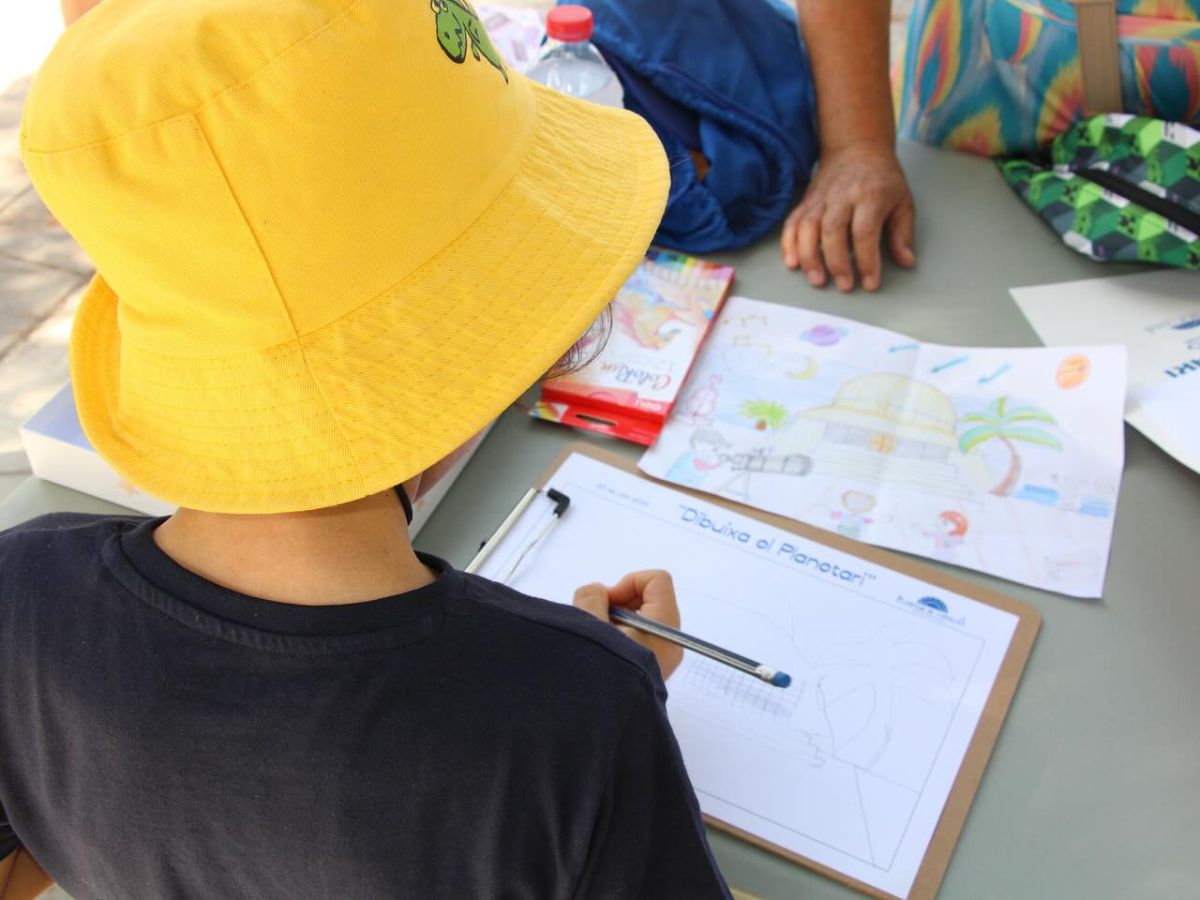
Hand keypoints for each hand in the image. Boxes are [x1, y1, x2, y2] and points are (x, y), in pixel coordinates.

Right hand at [573, 570, 683, 679]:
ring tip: (596, 643)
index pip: (657, 581)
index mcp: (663, 628)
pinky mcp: (651, 671)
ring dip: (614, 621)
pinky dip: (618, 637)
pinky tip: (601, 655)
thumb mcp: (588, 625)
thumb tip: (597, 592)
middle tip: (594, 623)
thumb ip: (591, 597)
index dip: (627, 583)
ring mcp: (663, 658)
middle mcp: (670, 642)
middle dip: (617, 603)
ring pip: (641, 619)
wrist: (596, 724)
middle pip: (649, 599)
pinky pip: (638, 638)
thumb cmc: (599, 676)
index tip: (605, 604)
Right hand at [781, 142, 915, 292]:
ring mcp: (820, 198)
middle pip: (833, 230)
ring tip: (817, 279)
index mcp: (870, 195)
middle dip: (837, 261)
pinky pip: (792, 223)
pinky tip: (792, 263)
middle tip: (844, 285)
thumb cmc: (882, 180)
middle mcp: (842, 195)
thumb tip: (906, 262)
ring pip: (808, 227)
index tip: (870, 283)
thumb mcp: (903, 202)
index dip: (867, 259)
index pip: (865, 231)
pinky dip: (789, 244)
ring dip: (809, 256)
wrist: (856, 148)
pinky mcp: (806, 202)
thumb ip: (903, 234)